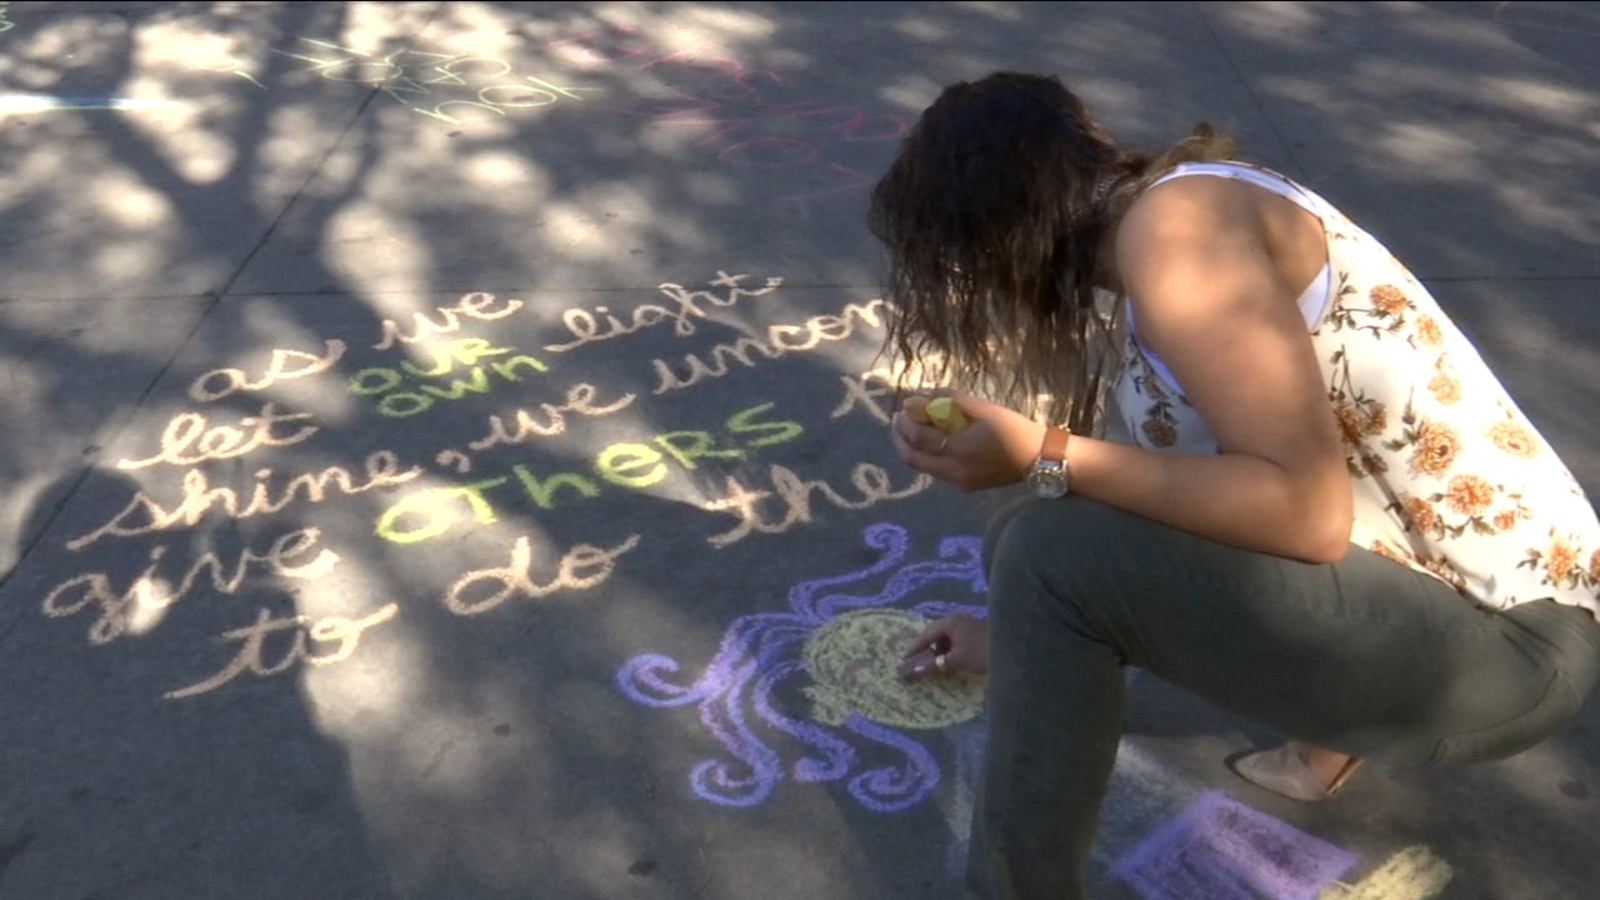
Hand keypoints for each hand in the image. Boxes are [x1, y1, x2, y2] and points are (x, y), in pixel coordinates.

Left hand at [891, 392, 1046, 491]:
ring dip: (910, 447)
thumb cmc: (1014, 429)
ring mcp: (958, 482)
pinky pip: (935, 471)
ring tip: (910, 428)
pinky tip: (931, 441)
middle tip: (898, 419)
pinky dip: (926, 455)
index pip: (919, 436)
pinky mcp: (963, 487)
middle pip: (912, 457)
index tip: (904, 406)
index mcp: (961, 449)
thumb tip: (919, 397)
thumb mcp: (984, 409)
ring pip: (921, 466)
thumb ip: (950, 402)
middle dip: (900, 437)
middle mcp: (955, 470)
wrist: (1040, 460)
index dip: (906, 421)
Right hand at [898, 614, 988, 679]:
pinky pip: (956, 640)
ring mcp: (968, 624)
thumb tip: (909, 670)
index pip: (925, 634)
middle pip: (935, 633)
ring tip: (930, 664)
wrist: (1016, 648)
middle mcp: (957, 619)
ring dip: (937, 650)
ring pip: (946, 637)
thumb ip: (932, 664)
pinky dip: (949, 649)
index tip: (904, 662)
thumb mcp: (955, 660)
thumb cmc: (982, 652)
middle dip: (925, 648)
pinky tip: (949, 660)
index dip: (914, 649)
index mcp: (950, 622)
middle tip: (915, 663)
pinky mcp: (977, 632)